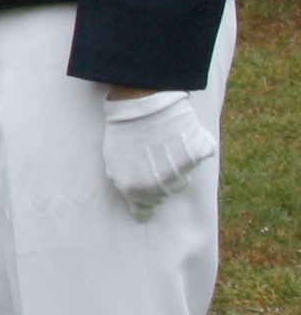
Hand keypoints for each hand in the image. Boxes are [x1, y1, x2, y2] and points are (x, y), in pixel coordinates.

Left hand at [102, 88, 217, 217]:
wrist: (140, 104)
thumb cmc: (122, 130)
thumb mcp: (113, 160)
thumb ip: (124, 184)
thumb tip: (138, 209)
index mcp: (135, 189)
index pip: (144, 209)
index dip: (144, 202)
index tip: (145, 196)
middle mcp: (160, 186)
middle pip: (165, 193)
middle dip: (159, 180)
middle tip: (152, 157)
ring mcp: (182, 170)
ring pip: (184, 177)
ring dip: (176, 165)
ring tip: (164, 143)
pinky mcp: (199, 153)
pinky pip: (201, 154)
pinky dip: (196, 145)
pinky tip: (182, 133)